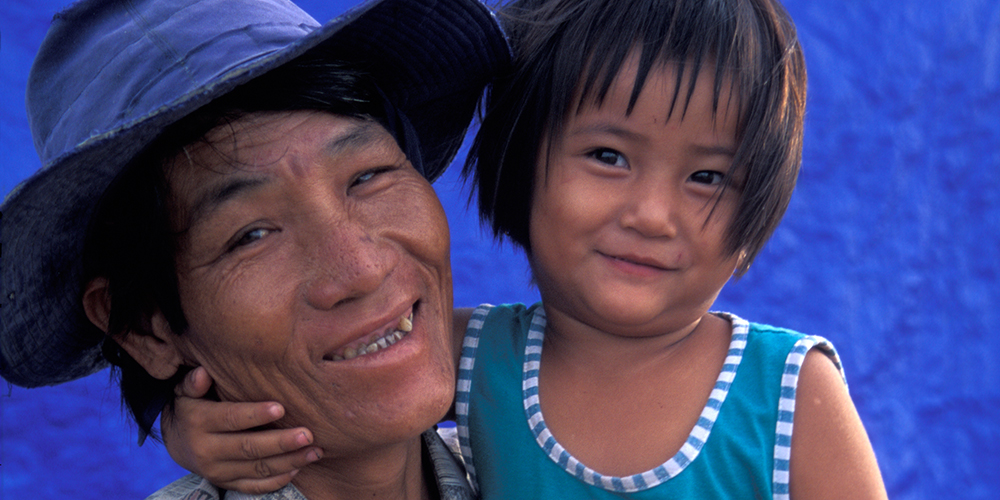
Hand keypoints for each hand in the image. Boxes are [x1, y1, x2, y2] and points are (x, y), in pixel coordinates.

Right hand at [162, 367, 322, 493]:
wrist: (176, 440)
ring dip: (289, 462)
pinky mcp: (226, 484)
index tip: (281, 408)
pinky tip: (298, 468)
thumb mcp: (186, 391)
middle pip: (248, 448)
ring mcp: (217, 472)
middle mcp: (206, 451)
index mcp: (199, 422)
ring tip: (315, 451)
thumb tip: (202, 373)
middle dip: (281, 442)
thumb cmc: (192, 405)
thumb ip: (194, 382)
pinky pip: (254, 487)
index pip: (230, 419)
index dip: (255, 414)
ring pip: (257, 470)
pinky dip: (277, 480)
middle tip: (308, 435)